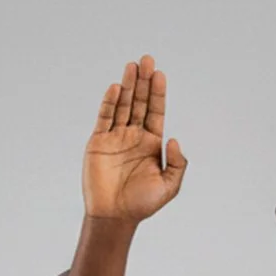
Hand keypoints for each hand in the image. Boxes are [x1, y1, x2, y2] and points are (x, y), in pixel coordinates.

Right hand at [82, 54, 187, 223]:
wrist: (115, 215)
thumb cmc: (143, 204)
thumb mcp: (169, 186)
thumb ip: (177, 163)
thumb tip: (173, 138)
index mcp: (152, 144)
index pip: (156, 112)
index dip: (158, 93)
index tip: (160, 74)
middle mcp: (134, 136)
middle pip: (140, 103)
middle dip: (144, 82)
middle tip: (147, 59)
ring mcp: (116, 137)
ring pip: (123, 105)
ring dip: (128, 85)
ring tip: (132, 65)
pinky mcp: (99, 141)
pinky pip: (105, 117)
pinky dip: (110, 103)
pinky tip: (118, 88)